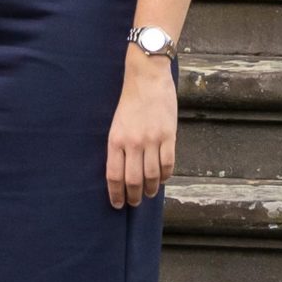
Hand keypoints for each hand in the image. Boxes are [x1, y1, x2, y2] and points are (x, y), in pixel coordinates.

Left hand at [106, 55, 177, 209]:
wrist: (147, 77)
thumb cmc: (129, 101)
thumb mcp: (116, 124)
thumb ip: (119, 146)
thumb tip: (122, 172)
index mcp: (116, 139)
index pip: (114, 175)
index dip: (116, 194)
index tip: (118, 204)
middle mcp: (133, 142)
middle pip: (133, 180)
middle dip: (133, 196)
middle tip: (134, 202)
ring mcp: (152, 139)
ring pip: (152, 175)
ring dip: (150, 189)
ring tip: (149, 194)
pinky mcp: (168, 135)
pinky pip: (168, 163)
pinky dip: (165, 176)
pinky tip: (162, 179)